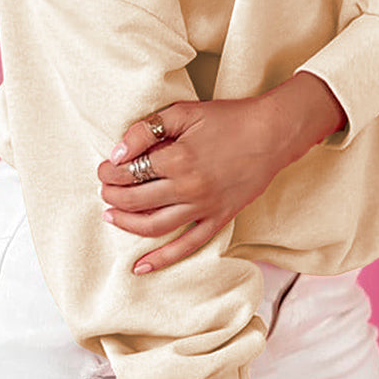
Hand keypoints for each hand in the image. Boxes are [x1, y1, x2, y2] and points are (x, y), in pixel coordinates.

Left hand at [96, 96, 289, 274]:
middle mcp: (189, 188)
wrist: (272, 133)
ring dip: (127, 224)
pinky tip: (140, 266)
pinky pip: (187, 245)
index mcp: (178, 158)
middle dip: (113, 196)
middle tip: (105, 189)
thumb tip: (118, 153)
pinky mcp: (219, 218)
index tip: (105, 168)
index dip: (110, 172)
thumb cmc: (228, 118)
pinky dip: (162, 258)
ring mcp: (205, 207)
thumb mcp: (185, 112)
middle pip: (136, 201)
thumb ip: (147, 129)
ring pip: (154, 227)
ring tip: (111, 216)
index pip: (129, 172)